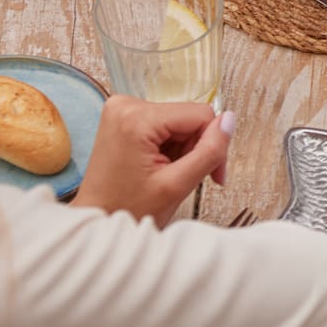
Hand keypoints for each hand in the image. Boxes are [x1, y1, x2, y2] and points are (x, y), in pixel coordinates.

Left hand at [71, 97, 233, 224]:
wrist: (96, 222)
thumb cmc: (128, 210)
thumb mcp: (177, 185)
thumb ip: (209, 151)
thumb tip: (230, 120)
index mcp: (136, 117)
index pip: (200, 114)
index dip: (214, 143)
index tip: (214, 175)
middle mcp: (125, 104)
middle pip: (188, 117)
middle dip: (196, 147)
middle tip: (189, 179)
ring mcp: (122, 110)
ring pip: (179, 121)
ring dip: (184, 149)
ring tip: (171, 175)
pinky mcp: (123, 118)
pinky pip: (164, 125)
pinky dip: (171, 147)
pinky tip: (161, 167)